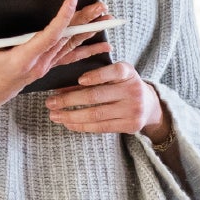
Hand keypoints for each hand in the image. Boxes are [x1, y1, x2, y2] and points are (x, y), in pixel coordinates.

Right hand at [0, 0, 111, 156]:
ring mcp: (43, 68)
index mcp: (23, 60)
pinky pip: (69, 58)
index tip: (72, 2)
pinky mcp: (43, 69)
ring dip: (88, 32)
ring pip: (70, 47)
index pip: (48, 37)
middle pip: (65, 39)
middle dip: (84, 21)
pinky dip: (86, 50)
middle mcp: (37, 65)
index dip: (62, 19)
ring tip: (105, 19)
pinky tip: (101, 45)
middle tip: (101, 7)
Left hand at [45, 58, 169, 140]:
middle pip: (97, 96)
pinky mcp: (130, 125)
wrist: (149, 105)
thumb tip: (62, 88)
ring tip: (55, 115)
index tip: (80, 80)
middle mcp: (132, 90)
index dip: (97, 76)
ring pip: (96, 115)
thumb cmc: (123, 86)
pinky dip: (82, 126)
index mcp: (128, 72)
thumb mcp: (115, 76)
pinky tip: (69, 123)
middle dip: (69, 99)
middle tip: (50, 102)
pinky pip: (101, 127)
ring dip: (71, 116)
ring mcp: (133, 110)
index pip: (114, 72)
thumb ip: (94, 78)